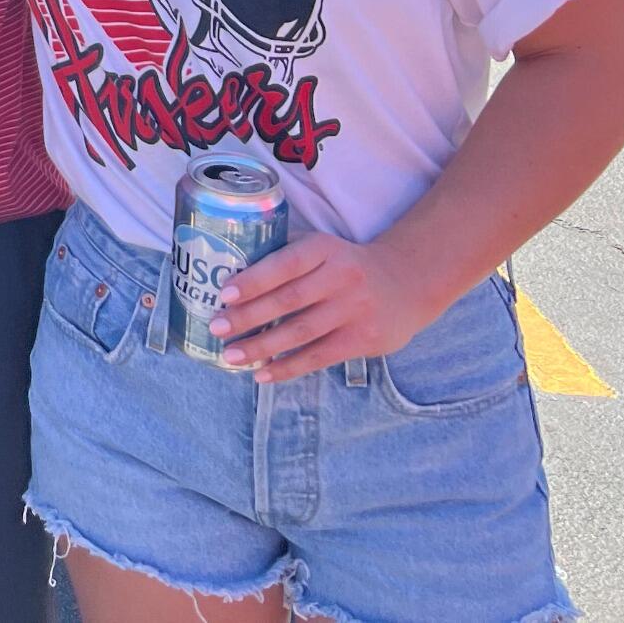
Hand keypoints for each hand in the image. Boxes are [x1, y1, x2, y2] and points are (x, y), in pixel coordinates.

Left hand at [207, 230, 449, 384]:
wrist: (406, 282)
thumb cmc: (345, 264)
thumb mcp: (322, 248)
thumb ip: (286, 256)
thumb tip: (232, 274)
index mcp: (324, 249)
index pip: (285, 264)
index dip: (254, 280)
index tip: (224, 294)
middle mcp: (341, 278)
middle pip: (288, 300)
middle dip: (249, 316)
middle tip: (217, 328)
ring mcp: (354, 310)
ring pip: (301, 333)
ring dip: (262, 347)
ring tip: (231, 356)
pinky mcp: (363, 340)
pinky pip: (319, 356)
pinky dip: (288, 367)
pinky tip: (263, 374)